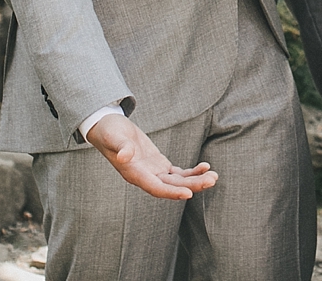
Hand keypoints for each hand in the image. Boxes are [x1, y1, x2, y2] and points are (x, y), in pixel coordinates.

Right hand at [85, 113, 218, 199]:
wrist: (107, 128)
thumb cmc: (109, 132)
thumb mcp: (113, 137)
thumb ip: (121, 147)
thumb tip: (125, 156)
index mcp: (134, 174)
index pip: (156, 188)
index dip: (172, 192)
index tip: (189, 193)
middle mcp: (145, 177)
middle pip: (172, 186)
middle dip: (192, 185)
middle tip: (212, 180)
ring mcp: (153, 172)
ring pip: (177, 181)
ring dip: (196, 180)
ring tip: (214, 176)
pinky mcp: (159, 165)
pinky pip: (177, 173)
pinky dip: (191, 172)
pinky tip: (205, 168)